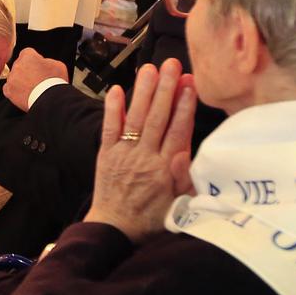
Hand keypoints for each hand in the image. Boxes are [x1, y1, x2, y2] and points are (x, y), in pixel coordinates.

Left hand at [3, 47, 68, 111]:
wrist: (50, 100)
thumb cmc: (55, 82)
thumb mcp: (57, 64)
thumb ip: (47, 61)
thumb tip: (42, 63)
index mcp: (28, 55)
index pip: (27, 53)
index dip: (33, 59)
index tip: (38, 66)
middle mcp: (17, 65)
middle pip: (20, 64)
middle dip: (26, 70)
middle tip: (36, 79)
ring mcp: (11, 78)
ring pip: (14, 76)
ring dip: (20, 80)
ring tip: (32, 88)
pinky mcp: (8, 90)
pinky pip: (8, 88)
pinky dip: (14, 90)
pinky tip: (24, 93)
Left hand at [84, 59, 195, 242]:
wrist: (115, 229)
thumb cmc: (152, 218)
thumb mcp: (180, 205)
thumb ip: (185, 179)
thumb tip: (186, 152)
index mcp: (166, 170)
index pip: (177, 131)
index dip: (184, 106)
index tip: (189, 84)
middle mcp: (145, 158)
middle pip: (157, 118)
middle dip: (165, 89)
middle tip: (172, 65)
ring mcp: (124, 154)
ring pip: (136, 118)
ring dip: (142, 92)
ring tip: (149, 69)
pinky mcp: (106, 154)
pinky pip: (109, 128)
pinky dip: (113, 109)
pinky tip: (116, 89)